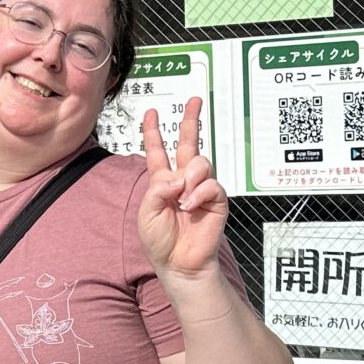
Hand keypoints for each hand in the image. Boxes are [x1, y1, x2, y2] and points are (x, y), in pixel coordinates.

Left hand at [136, 97, 227, 280]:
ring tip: (183, 200)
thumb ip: (158, 188)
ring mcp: (201, 188)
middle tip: (195, 100)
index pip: (158, 151)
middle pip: (188, 143)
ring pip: (201, 162)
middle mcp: (183, 180)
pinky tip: (191, 207)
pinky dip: (199, 193)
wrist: (179, 263)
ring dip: (190, 177)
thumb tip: (180, 176)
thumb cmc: (160, 241)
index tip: (151, 112)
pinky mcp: (216, 200)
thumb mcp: (147, 211)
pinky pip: (211, 184)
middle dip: (191, 120)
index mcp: (162, 181)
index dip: (153, 131)